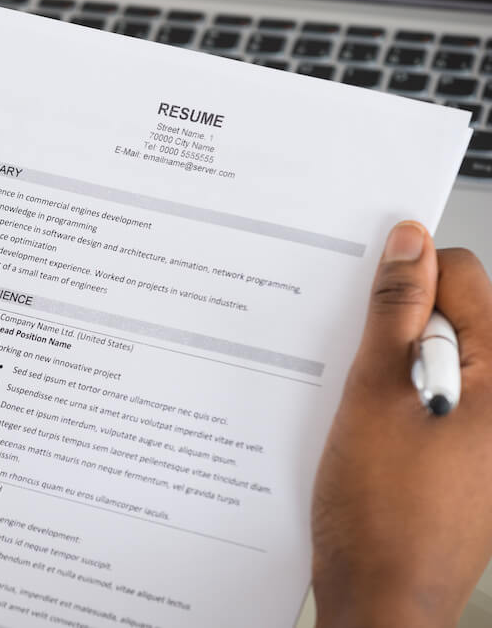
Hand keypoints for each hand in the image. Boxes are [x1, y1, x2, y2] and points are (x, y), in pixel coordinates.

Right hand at [312, 222, 491, 627]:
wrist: (383, 596)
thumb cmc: (382, 512)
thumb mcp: (374, 394)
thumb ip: (395, 312)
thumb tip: (408, 246)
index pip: (465, 276)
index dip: (407, 278)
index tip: (367, 301)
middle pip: (457, 318)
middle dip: (401, 330)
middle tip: (362, 368)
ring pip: (443, 361)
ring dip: (398, 369)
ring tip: (367, 409)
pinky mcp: (475, 455)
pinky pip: (442, 400)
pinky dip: (405, 402)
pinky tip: (375, 434)